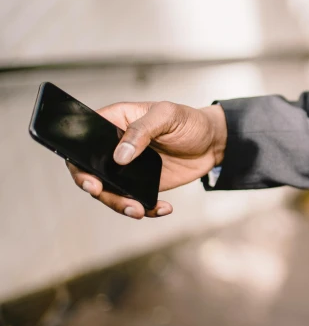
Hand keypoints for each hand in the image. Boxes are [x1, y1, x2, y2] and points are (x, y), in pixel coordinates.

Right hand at [67, 101, 226, 219]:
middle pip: (91, 171)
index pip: (83, 140)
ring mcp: (127, 168)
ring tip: (139, 210)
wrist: (214, 141)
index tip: (89, 177)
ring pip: (111, 192)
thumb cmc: (189, 120)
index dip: (78, 160)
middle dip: (96, 188)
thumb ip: (143, 130)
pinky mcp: (143, 184)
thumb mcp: (167, 115)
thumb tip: (120, 155)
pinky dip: (146, 209)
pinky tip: (162, 208)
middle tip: (104, 194)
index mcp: (114, 123)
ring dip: (120, 204)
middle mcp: (115, 147)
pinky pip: (136, 201)